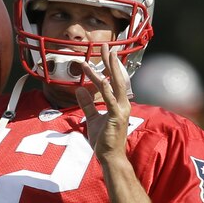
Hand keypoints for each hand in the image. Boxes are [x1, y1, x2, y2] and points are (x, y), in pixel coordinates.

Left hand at [75, 44, 129, 161]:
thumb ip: (87, 104)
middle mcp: (122, 103)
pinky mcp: (116, 116)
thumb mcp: (92, 119)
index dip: (108, 66)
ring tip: (104, 55)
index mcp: (118, 103)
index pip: (113, 80)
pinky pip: (110, 99)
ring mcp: (121, 109)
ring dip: (108, 69)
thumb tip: (80, 90)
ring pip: (114, 85)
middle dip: (111, 61)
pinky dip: (106, 88)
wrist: (110, 157)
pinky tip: (102, 78)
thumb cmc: (104, 140)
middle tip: (106, 45)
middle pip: (117, 77)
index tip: (103, 53)